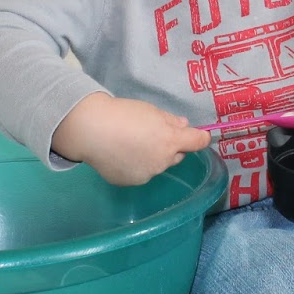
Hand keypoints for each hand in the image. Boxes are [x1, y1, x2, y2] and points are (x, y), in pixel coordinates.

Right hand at [52, 93, 211, 186]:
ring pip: (158, 166)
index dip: (201, 138)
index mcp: (170, 141)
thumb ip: (170, 120)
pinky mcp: (130, 182)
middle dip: (172, 147)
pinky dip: (136, 165)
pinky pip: (140, 173)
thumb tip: (183, 126)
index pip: (197, 142)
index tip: (202, 136)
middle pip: (177, 156)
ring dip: (153, 157)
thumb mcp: (150, 111)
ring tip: (132, 144)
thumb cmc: (122, 114)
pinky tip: (121, 154)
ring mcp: (146, 174)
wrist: (91, 130)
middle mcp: (162, 162)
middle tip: (154, 135)